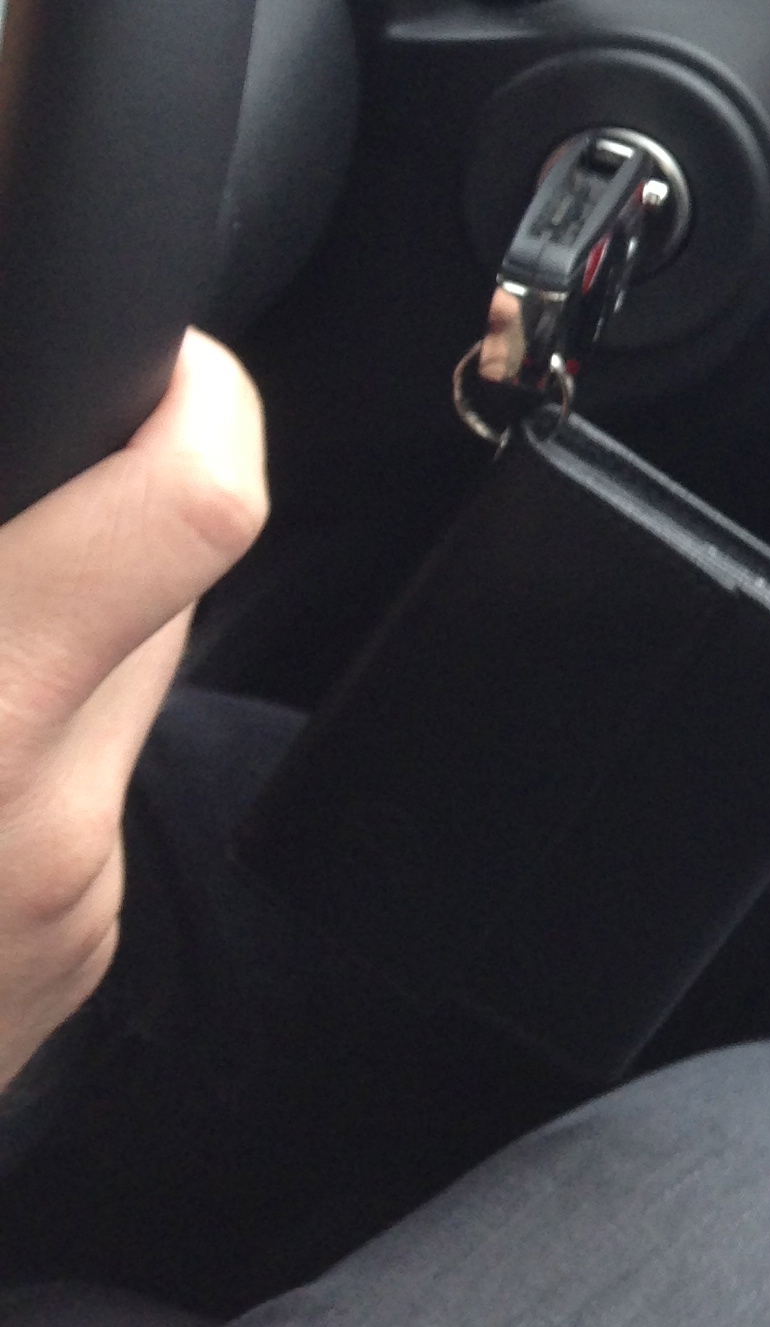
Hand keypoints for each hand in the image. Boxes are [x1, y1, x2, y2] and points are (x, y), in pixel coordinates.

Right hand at [0, 335, 266, 1091]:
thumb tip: (15, 495)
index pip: (195, 509)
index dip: (192, 397)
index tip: (149, 359)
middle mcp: (41, 822)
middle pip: (175, 574)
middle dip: (98, 498)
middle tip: (18, 470)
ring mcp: (67, 911)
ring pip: (128, 681)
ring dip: (52, 621)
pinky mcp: (64, 968)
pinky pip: (76, 788)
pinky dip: (17, 736)